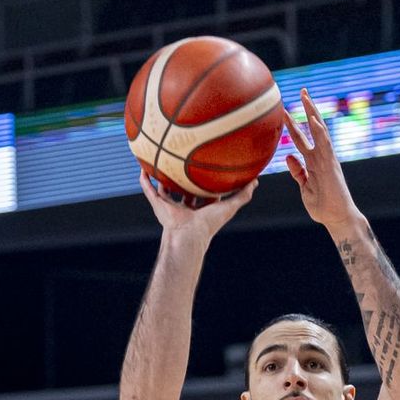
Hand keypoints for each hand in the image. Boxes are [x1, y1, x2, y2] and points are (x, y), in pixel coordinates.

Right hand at [139, 170, 256, 244]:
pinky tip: (142, 170)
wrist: (188, 234)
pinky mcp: (159, 205)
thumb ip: (243, 195)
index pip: (203, 194)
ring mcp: (171, 207)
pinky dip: (145, 182)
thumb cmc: (209, 223)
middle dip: (183, 181)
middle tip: (183, 164)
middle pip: (183, 191)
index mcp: (200, 209)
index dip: (205, 184)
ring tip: (159, 164)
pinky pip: (150, 191)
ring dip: (162, 179)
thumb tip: (256, 181)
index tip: (207, 171)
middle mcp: (184, 207)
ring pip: (165, 190)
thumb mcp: (230, 206)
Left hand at [282, 89, 360, 236]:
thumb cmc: (322, 205)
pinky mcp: (331, 164)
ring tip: (306, 96)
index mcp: (313, 161)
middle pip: (313, 127)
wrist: (336, 217)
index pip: (302, 138)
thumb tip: (287, 156)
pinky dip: (320, 131)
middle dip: (307, 109)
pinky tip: (314, 119)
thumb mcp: (304, 187)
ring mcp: (327, 158)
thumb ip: (297, 171)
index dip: (293, 124)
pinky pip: (325, 144)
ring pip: (320, 130)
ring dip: (313, 112)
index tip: (285, 110)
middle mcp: (321, 155)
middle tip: (302, 90)